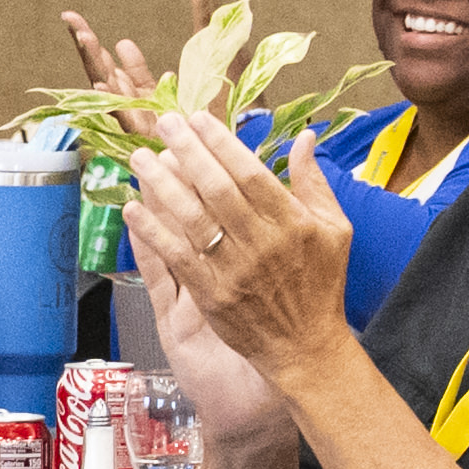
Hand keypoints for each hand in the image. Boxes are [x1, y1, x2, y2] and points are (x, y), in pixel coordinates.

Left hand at [122, 112, 370, 394]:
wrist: (307, 348)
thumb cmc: (322, 285)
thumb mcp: (335, 229)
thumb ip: (314, 181)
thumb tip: (303, 136)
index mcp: (293, 223)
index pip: (250, 173)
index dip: (221, 144)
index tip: (197, 119)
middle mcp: (262, 244)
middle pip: (217, 190)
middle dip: (187, 153)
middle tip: (164, 124)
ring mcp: (234, 272)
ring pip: (192, 220)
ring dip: (162, 186)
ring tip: (140, 158)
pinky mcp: (211, 297)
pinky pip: (177, 258)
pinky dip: (153, 233)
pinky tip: (132, 209)